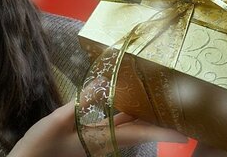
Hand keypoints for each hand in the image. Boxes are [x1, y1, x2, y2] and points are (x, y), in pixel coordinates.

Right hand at [9, 101, 186, 156]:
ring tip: (160, 103)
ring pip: (127, 127)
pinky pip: (114, 125)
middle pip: (137, 130)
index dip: (161, 132)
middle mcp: (104, 141)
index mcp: (100, 138)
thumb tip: (102, 82)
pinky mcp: (89, 137)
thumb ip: (80, 103)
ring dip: (144, 117)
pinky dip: (126, 116)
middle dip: (158, 122)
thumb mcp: (58, 121)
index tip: (184, 132)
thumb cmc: (42, 144)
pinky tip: (128, 105)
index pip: (138, 134)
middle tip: (178, 110)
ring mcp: (97, 140)